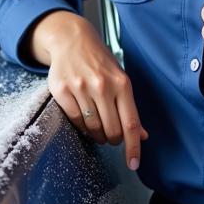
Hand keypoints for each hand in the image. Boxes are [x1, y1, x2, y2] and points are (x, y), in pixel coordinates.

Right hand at [30, 11, 148, 169]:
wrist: (72, 40)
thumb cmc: (100, 62)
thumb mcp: (120, 80)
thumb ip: (130, 108)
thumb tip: (142, 136)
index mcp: (122, 83)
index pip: (130, 123)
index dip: (133, 147)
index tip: (133, 164)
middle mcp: (102, 85)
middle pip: (111, 130)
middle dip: (112, 140)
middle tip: (111, 136)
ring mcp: (80, 87)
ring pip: (92, 128)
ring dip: (97, 134)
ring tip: (97, 127)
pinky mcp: (62, 90)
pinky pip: (75, 119)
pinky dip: (81, 125)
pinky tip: (84, 119)